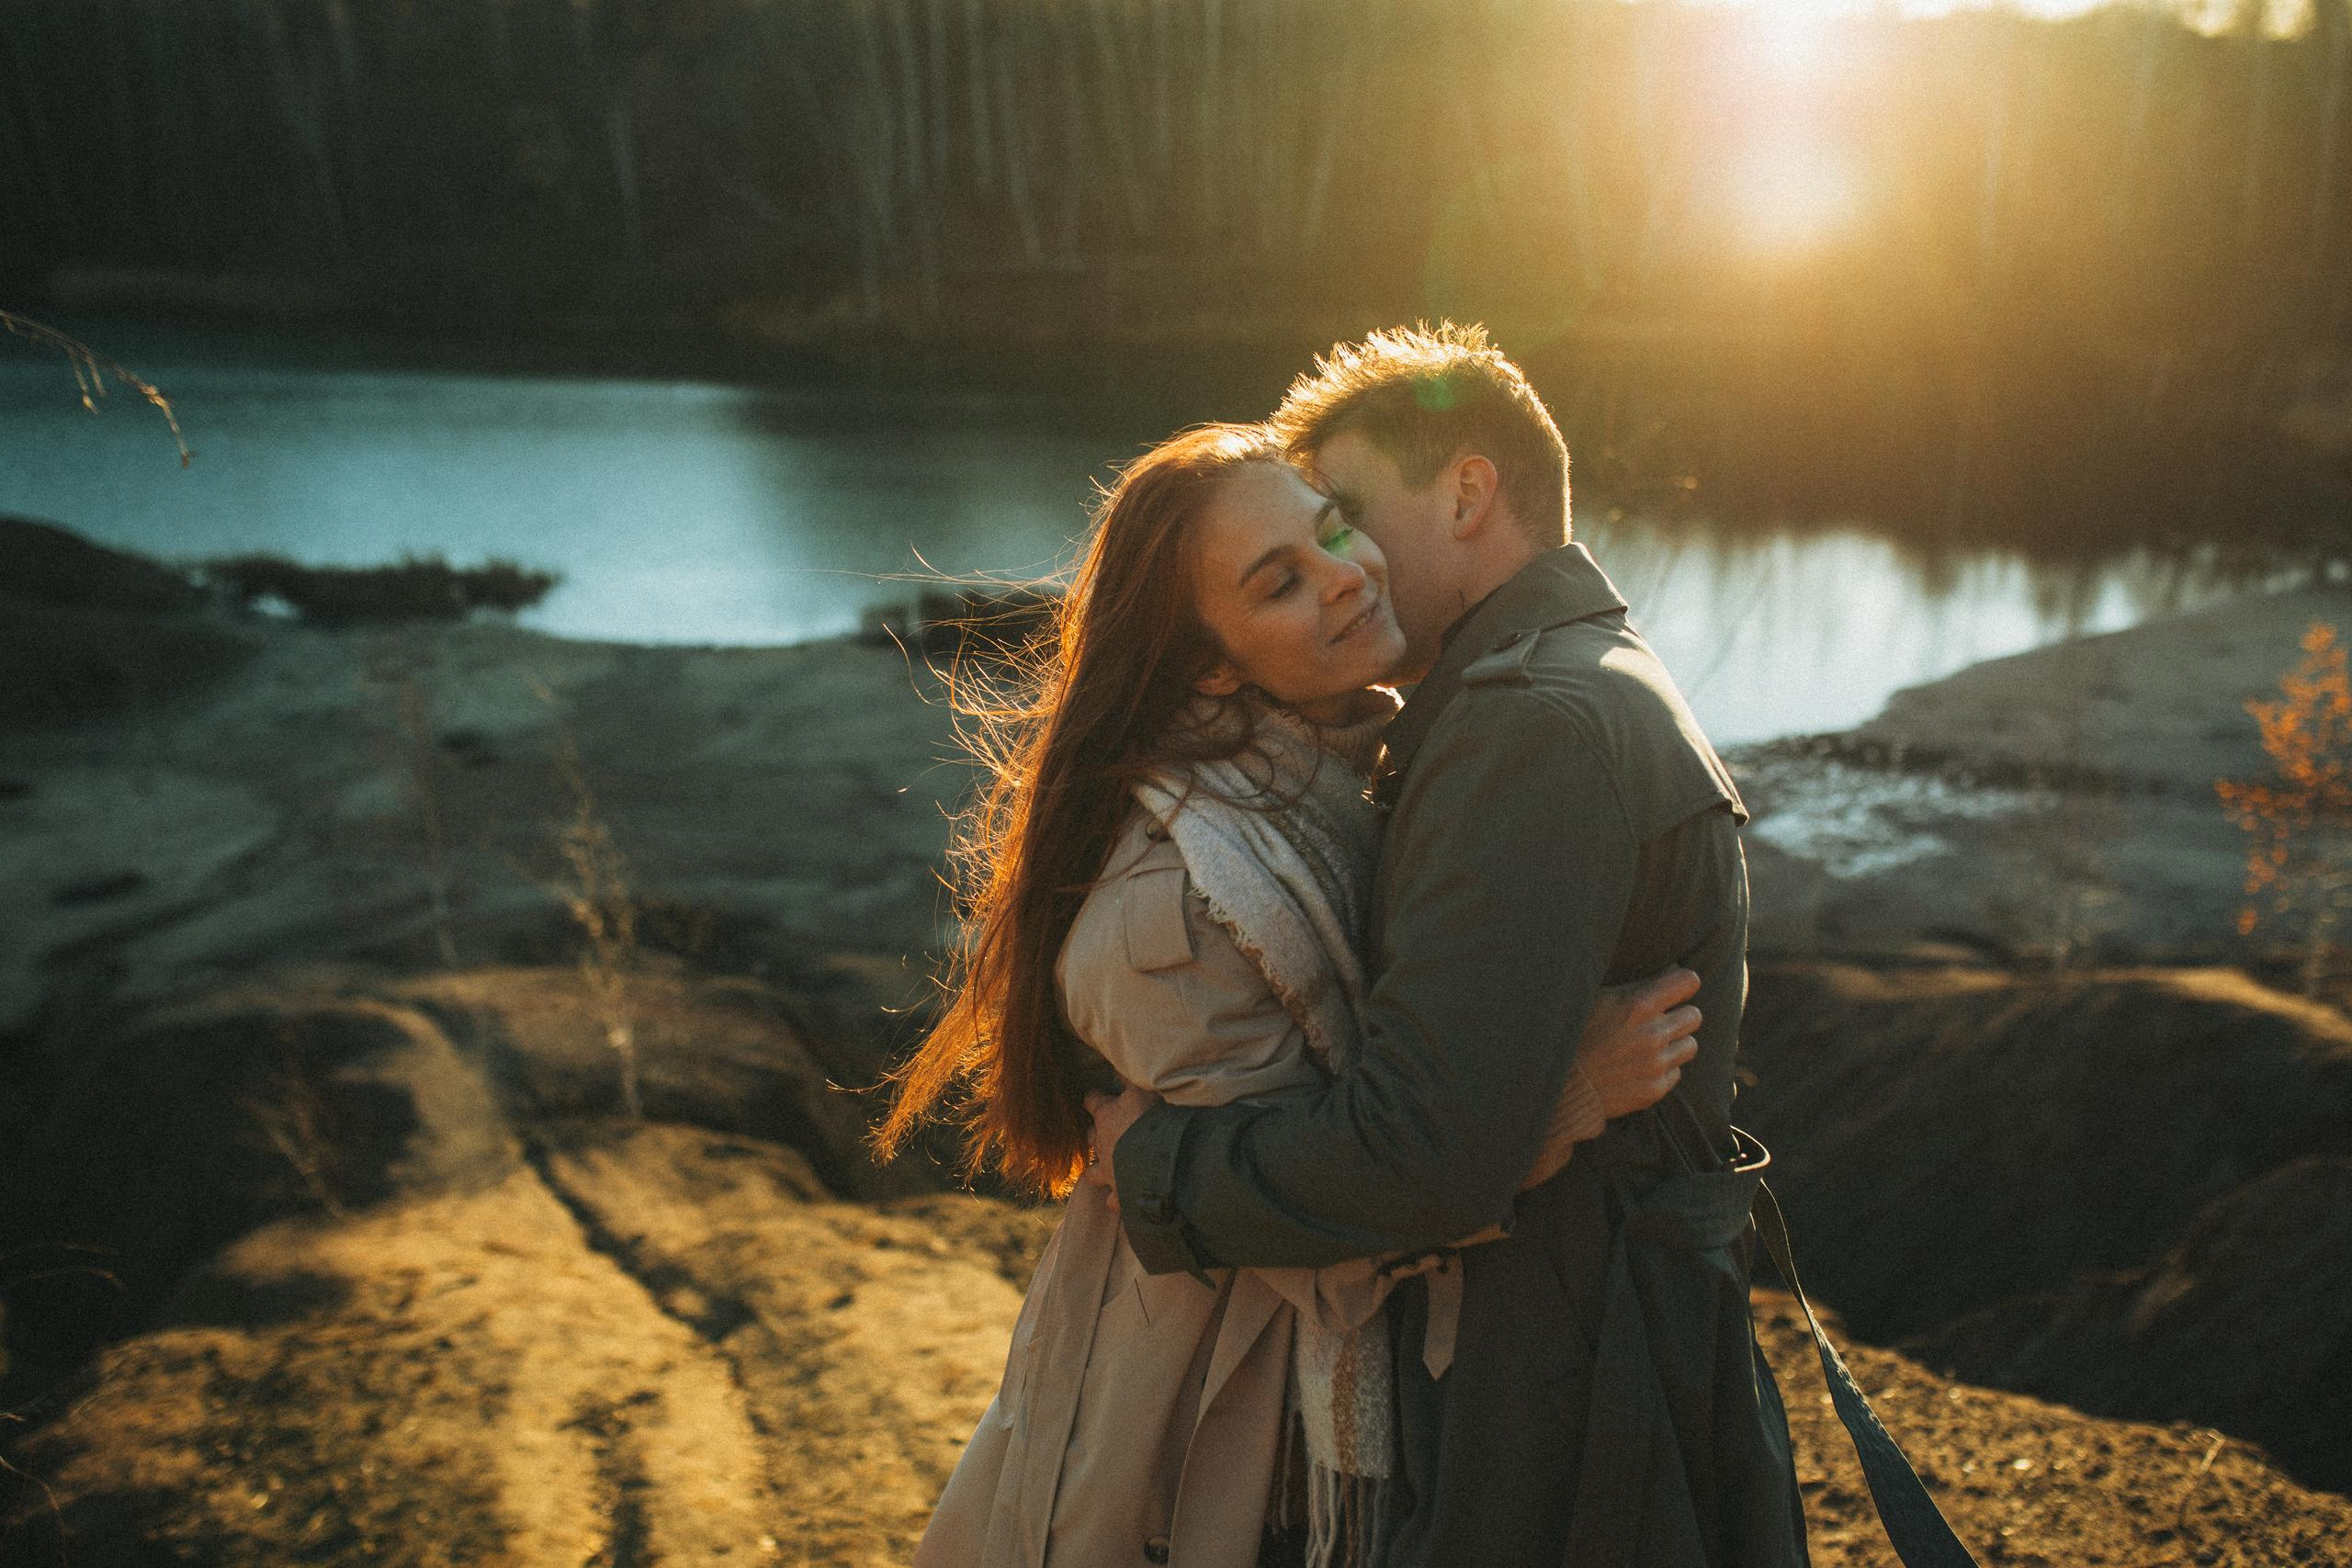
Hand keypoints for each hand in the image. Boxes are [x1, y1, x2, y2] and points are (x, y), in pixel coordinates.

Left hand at [1081, 1082, 1161, 1211]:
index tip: (1100, 1095)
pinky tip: (1122, 1199)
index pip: (1091, 1100)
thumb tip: (1118, 1064)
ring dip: (1100, 1167)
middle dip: (1097, 1133)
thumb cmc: (1152, 1120)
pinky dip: (1116, 1199)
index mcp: (1106, 1115)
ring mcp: (1108, 1171)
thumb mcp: (1144, 1088)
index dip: (1095, 1097)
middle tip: (1111, 1129)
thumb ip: (1130, 1076)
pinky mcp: (1119, 1194)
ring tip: (1110, 1165)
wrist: (1159, 1163)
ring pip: (1093, 1172)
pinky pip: (1113, 1200)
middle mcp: (1101, 1144)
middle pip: (1091, 1136)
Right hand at [1516, 967, 1702, 1192]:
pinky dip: (1664, 1068)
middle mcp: (1653, 1033)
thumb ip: (1637, 988)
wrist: (1563, 1085)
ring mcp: (1657, 1063)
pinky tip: (1641, 1066)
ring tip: (1652, 1045)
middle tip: (1662, 1021)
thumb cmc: (1577, 1034)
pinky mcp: (1656, 1088)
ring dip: (1676, 1043)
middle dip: (1680, 1015)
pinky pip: (1676, 1072)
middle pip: (1694, 1015)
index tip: (1676, 989)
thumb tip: (1670, 972)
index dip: (1683, 984)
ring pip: (1690, 1045)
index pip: (1688, 982)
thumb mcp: (1601, 1000)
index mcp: (1639, 1004)